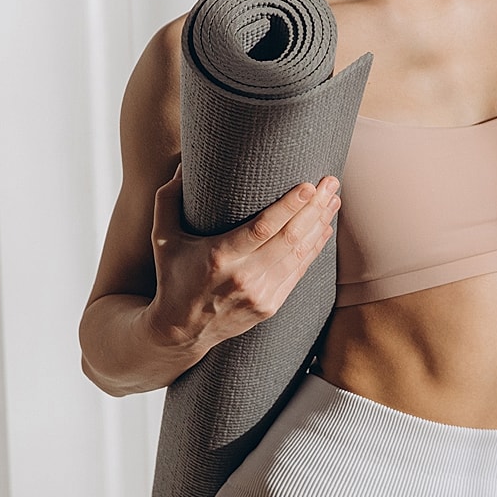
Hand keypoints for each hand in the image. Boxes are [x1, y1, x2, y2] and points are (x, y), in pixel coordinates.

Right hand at [143, 164, 340, 349]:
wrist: (181, 331)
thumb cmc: (173, 277)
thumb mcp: (162, 238)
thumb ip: (168, 200)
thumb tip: (184, 165)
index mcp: (219, 257)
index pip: (262, 228)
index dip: (289, 206)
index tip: (308, 185)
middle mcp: (243, 277)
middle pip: (289, 238)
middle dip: (314, 208)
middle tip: (331, 182)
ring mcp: (260, 295)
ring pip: (300, 255)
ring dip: (320, 225)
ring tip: (333, 200)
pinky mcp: (271, 306)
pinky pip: (299, 273)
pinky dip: (315, 249)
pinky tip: (323, 229)